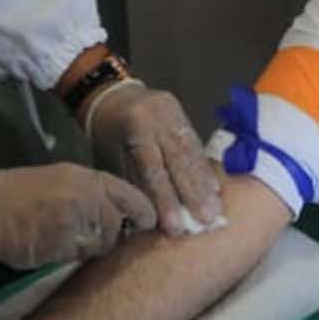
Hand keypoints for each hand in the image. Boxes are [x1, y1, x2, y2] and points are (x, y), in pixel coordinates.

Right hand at [0, 162, 155, 267]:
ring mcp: (74, 223)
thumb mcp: (58, 179)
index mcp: (84, 177)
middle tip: (90, 233)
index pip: (128, 194)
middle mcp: (84, 197)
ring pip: (99, 244)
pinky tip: (49, 244)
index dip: (143, 210)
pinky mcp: (62, 247)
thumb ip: (90, 192)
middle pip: (116, 224)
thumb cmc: (17, 193)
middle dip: (109, 234)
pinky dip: (69, 255)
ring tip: (62, 236)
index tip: (149, 221)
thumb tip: (117, 211)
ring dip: (88, 246)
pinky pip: (78, 257)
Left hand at [85, 82, 224, 234]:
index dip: (165, 200)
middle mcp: (157, 118)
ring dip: (204, 183)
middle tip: (205, 219)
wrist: (109, 94)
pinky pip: (195, 143)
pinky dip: (204, 167)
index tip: (175, 226)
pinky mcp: (181, 113)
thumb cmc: (104, 132)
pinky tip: (213, 187)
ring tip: (214, 208)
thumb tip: (150, 216)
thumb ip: (132, 182)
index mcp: (134, 128)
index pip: (153, 169)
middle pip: (178, 160)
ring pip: (191, 152)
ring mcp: (172, 113)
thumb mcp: (110, 155)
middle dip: (193, 193)